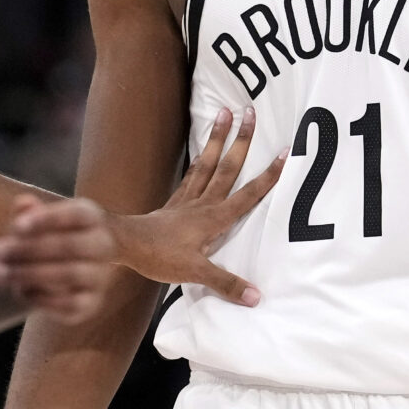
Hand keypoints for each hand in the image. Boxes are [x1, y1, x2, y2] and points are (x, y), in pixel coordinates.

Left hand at [0, 192, 115, 322]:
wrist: (52, 280)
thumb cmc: (40, 242)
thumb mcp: (31, 224)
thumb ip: (26, 213)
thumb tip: (23, 204)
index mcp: (91, 218)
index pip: (78, 214)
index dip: (49, 218)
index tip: (17, 227)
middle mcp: (102, 245)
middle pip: (71, 245)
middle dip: (29, 249)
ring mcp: (99, 276)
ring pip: (69, 274)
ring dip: (29, 273)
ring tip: (0, 273)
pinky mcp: (91, 303)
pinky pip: (69, 302)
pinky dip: (41, 297)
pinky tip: (19, 291)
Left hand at [108, 105, 283, 303]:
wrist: (124, 244)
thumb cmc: (159, 257)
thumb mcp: (195, 274)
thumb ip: (226, 283)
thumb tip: (257, 297)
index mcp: (214, 218)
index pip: (248, 194)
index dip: (268, 175)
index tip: (284, 151)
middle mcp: (203, 203)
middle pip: (227, 167)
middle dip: (241, 140)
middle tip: (250, 111)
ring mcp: (187, 200)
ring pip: (208, 163)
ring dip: (218, 138)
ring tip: (225, 112)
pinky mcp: (174, 202)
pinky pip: (191, 174)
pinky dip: (199, 160)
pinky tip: (202, 152)